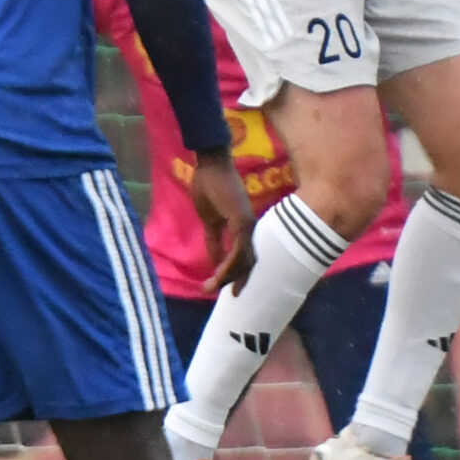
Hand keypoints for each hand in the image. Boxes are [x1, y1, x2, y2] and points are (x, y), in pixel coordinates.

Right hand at [188, 148, 256, 295]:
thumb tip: (213, 261)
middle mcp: (250, 228)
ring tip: (211, 287)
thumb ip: (213, 240)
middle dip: (233, 281)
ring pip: (243, 259)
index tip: (225, 289)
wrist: (210, 164)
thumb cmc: (209, 187)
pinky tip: (217, 274)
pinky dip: (228, 264)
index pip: (244, 257)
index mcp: (244, 228)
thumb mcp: (209, 220)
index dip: (236, 274)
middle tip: (222, 295)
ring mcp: (248, 224)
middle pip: (247, 262)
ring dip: (227, 276)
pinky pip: (238, 249)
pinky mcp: (242, 220)